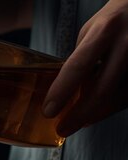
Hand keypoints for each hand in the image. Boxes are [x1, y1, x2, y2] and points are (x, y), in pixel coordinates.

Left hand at [43, 0, 127, 136]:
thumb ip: (82, 59)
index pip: (79, 66)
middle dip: (79, 115)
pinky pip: (127, 97)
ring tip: (79, 121)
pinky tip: (97, 111)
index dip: (62, 92)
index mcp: (105, 31)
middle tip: (63, 129)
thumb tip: (67, 91)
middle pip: (101, 90)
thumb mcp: (92, 32)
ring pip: (118, 98)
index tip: (48, 111)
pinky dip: (111, 107)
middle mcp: (127, 44)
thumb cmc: (115, 21)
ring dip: (96, 114)